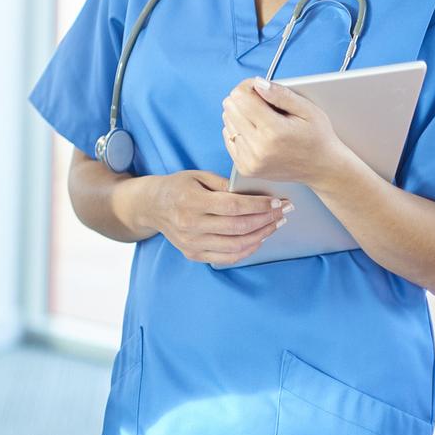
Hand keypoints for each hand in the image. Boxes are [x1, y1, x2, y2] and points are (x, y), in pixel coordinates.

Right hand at [143, 170, 289, 265]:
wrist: (151, 206)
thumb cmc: (178, 187)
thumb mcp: (198, 176)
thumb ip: (225, 184)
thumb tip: (254, 193)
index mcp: (190, 202)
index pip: (233, 206)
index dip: (259, 205)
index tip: (278, 202)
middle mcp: (190, 225)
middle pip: (238, 227)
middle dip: (266, 220)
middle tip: (283, 213)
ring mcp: (191, 243)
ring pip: (236, 245)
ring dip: (261, 236)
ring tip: (275, 225)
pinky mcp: (193, 254)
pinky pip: (226, 258)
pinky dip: (247, 250)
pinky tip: (258, 239)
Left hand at [222, 78, 348, 186]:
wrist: (322, 168)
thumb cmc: (317, 137)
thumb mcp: (308, 110)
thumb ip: (281, 94)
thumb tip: (258, 83)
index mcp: (274, 132)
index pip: (241, 97)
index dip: (248, 87)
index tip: (260, 88)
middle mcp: (258, 148)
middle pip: (230, 108)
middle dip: (244, 99)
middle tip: (263, 103)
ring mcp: (249, 160)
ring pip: (227, 121)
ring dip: (241, 115)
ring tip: (263, 120)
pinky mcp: (245, 168)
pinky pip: (228, 138)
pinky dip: (239, 131)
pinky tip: (257, 133)